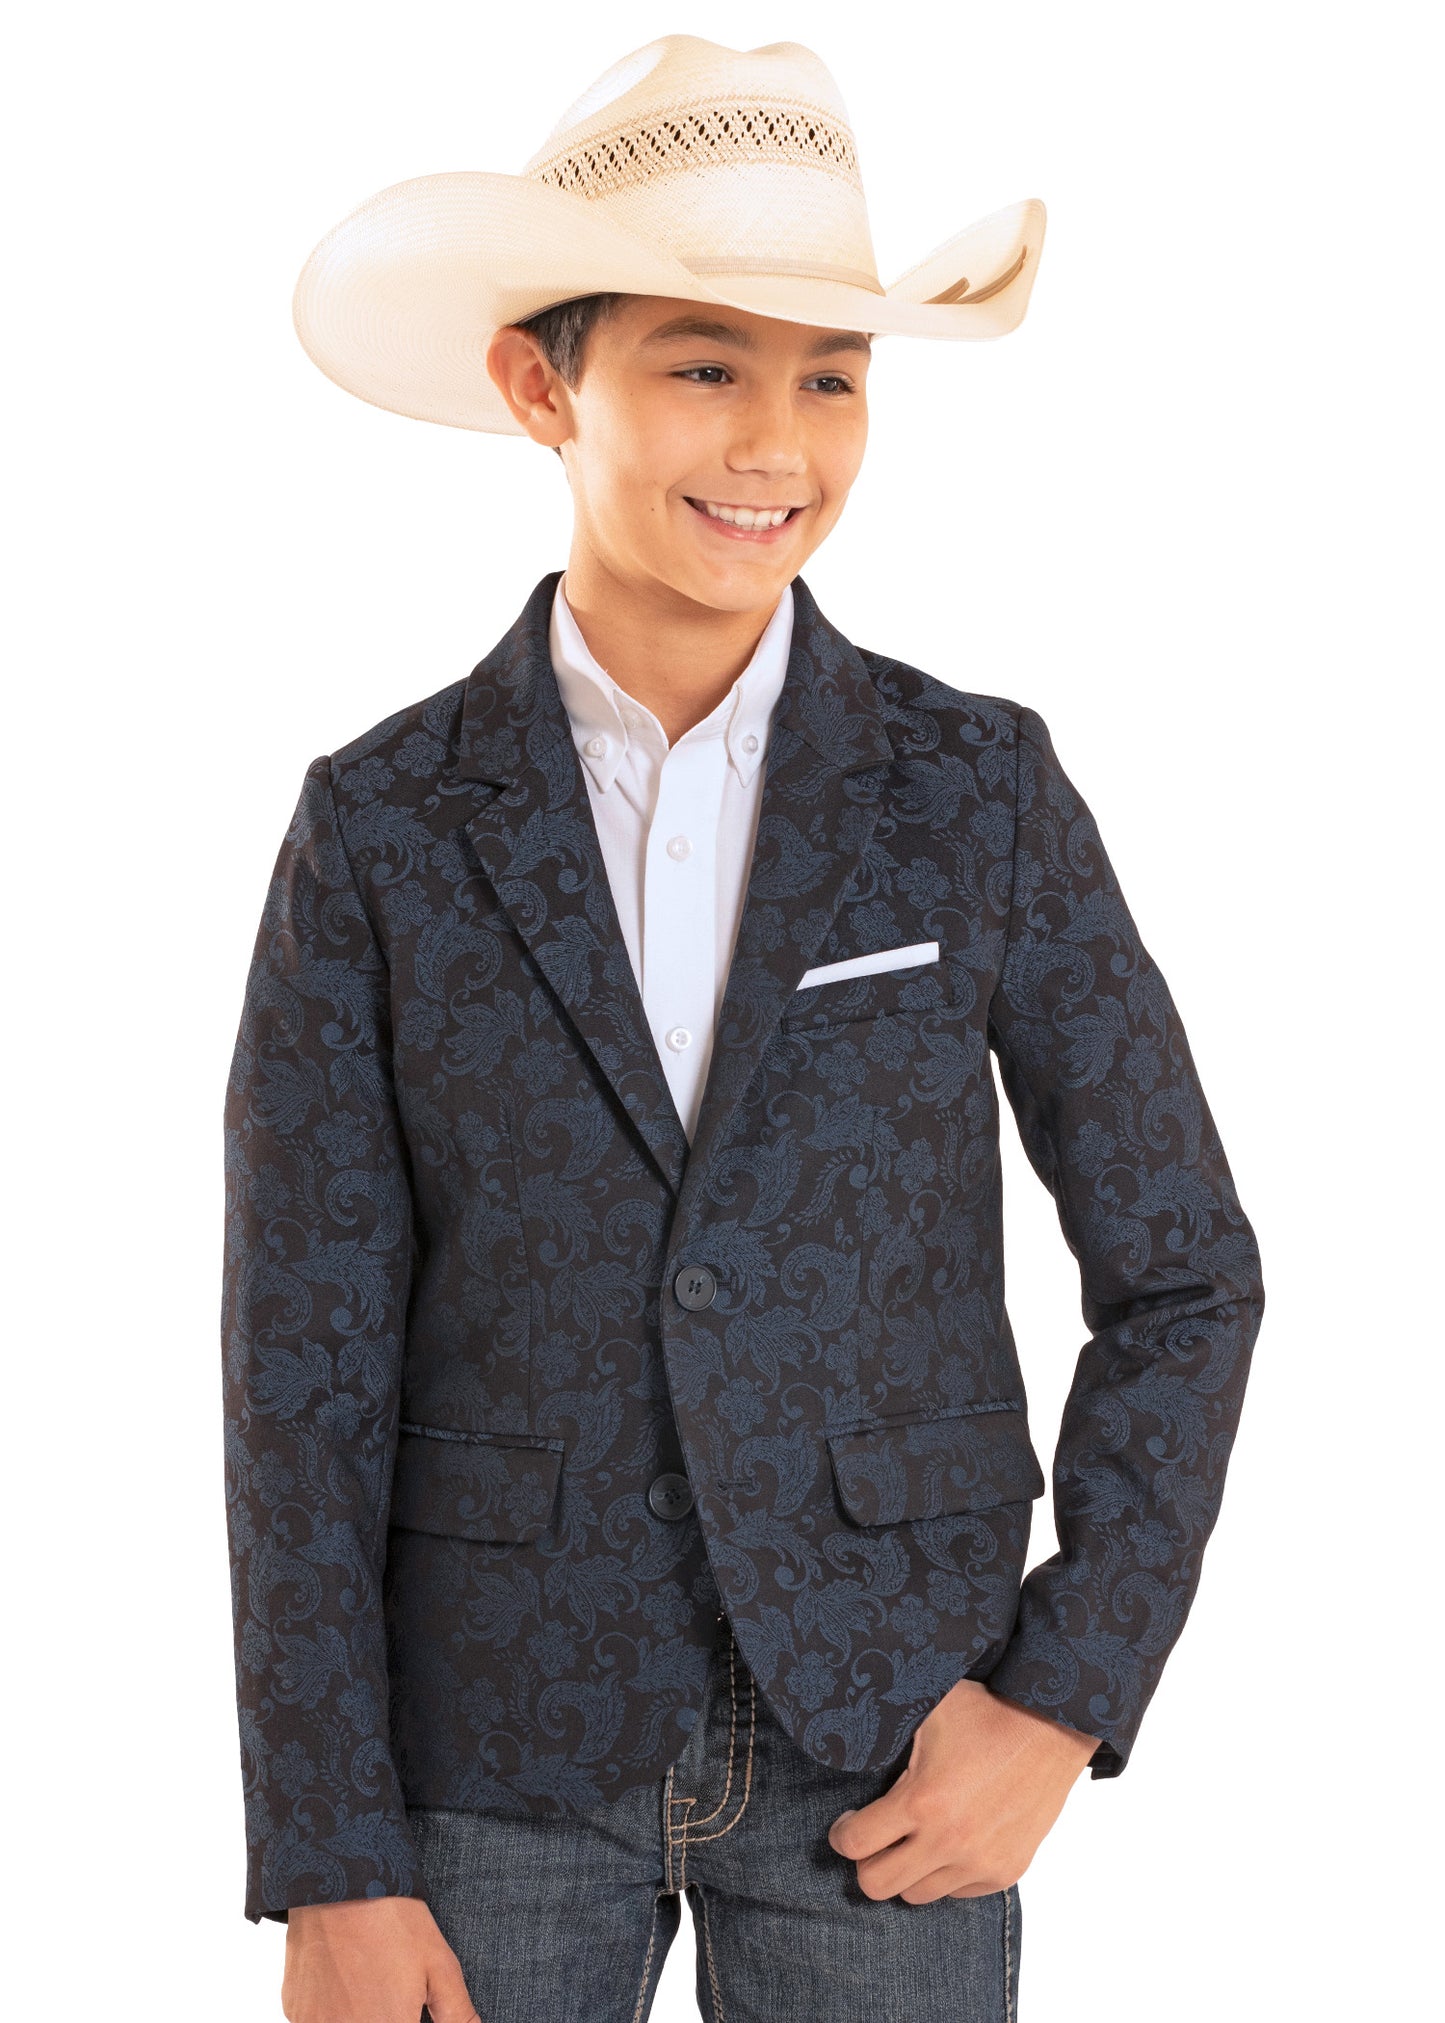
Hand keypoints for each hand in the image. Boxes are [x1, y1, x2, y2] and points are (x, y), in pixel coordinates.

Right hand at [283, 1895, 480, 2022]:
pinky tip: (342, 1977)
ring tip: (366, 1980)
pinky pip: (315, 2021)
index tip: (408, 2008)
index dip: (407, 2019)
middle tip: (388, 1992)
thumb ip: (458, 2016)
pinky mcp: (294, 2010)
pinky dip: (330, 2010)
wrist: (341, 1880)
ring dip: (356, 2013)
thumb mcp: (440, 1967)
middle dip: (382, 2013)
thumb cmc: (394, 1921)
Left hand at [826, 1680, 1100, 1903]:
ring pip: (918, 1895)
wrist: (1054, 1725)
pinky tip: (949, 1839)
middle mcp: (950, 1841)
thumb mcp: (927, 1708)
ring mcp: (980, 1862)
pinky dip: (946, 1873)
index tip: (847, 1822)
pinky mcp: (1006, 1871)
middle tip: (874, 1836)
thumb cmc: (986, 1710)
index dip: (842, 1833)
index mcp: (922, 1801)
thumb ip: (885, 1728)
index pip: (854, 1844)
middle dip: (866, 1861)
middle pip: (877, 1885)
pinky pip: (958, 1892)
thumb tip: (844, 1728)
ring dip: (908, 1870)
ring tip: (914, 1837)